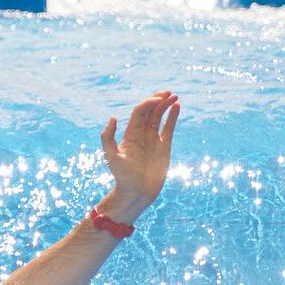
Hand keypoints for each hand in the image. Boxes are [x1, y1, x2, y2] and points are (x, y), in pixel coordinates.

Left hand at [98, 90, 179, 222]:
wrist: (136, 192)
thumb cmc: (122, 176)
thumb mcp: (110, 157)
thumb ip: (107, 137)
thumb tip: (113, 117)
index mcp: (129, 134)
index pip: (140, 112)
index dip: (148, 103)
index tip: (158, 100)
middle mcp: (141, 135)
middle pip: (150, 112)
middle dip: (157, 100)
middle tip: (167, 92)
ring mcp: (153, 140)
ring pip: (160, 118)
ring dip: (166, 106)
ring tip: (174, 96)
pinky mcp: (163, 147)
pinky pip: (168, 128)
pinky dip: (172, 117)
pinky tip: (177, 106)